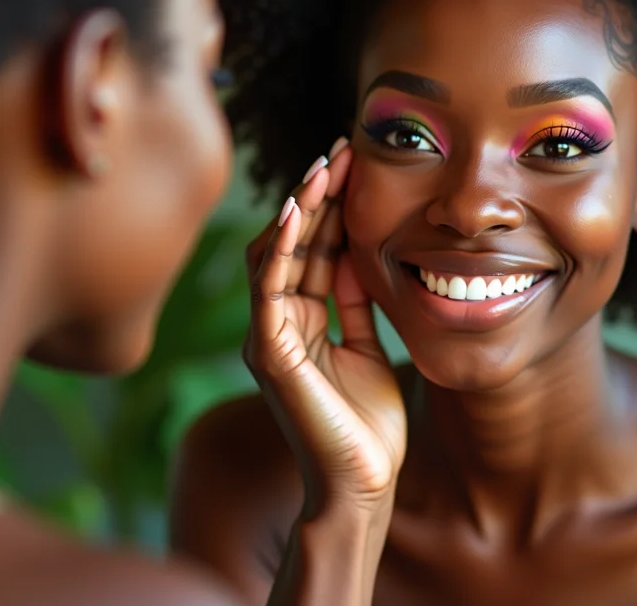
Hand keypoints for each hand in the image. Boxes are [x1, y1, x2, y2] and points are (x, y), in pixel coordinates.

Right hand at [243, 137, 406, 510]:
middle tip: (342, 149)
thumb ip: (356, 307)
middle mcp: (276, 323)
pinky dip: (280, 248)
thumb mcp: (368, 349)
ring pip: (275, 256)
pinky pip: (269, 289)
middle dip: (317, 195)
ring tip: (324, 167)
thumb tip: (359, 258)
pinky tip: (297, 211)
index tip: (354, 164)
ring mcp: (268, 338)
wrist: (362, 487)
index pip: (311, 249)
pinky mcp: (270, 354)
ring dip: (300, 209)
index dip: (332, 207)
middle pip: (291, 243)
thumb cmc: (367, 428)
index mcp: (298, 322)